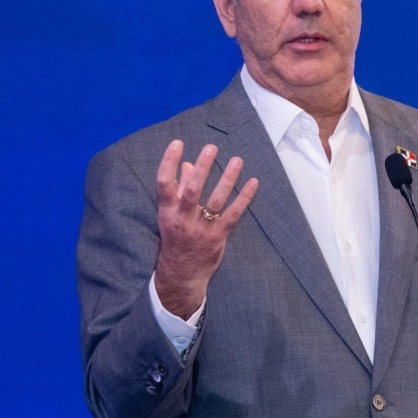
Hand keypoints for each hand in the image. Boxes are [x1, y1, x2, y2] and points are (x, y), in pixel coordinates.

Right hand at [153, 140, 258, 319]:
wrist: (181, 273)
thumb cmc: (176, 239)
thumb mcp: (171, 215)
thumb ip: (178, 189)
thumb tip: (189, 165)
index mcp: (167, 211)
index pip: (164, 183)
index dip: (169, 162)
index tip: (177, 143)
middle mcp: (183, 219)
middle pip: (192, 190)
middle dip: (202, 168)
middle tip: (211, 148)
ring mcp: (201, 228)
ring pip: (215, 200)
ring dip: (227, 179)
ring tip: (236, 160)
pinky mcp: (218, 236)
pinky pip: (233, 214)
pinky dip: (244, 198)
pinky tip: (253, 182)